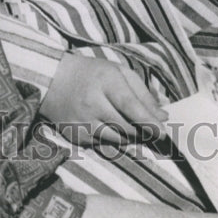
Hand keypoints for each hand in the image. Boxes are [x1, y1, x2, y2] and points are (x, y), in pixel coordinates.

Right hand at [41, 53, 168, 146]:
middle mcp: (92, 102)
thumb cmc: (93, 74)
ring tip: (134, 129)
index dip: (148, 121)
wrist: (53, 81)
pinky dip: (113, 140)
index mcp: (105, 81)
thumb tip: (163, 116)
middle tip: (153, 132)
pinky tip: (112, 129)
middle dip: (143, 131)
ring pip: (116, 139)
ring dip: (130, 138)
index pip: (130, 105)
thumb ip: (142, 94)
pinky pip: (103, 144)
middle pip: (126, 126)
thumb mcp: (119, 73)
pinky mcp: (75, 135)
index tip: (163, 132)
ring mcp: (82, 121)